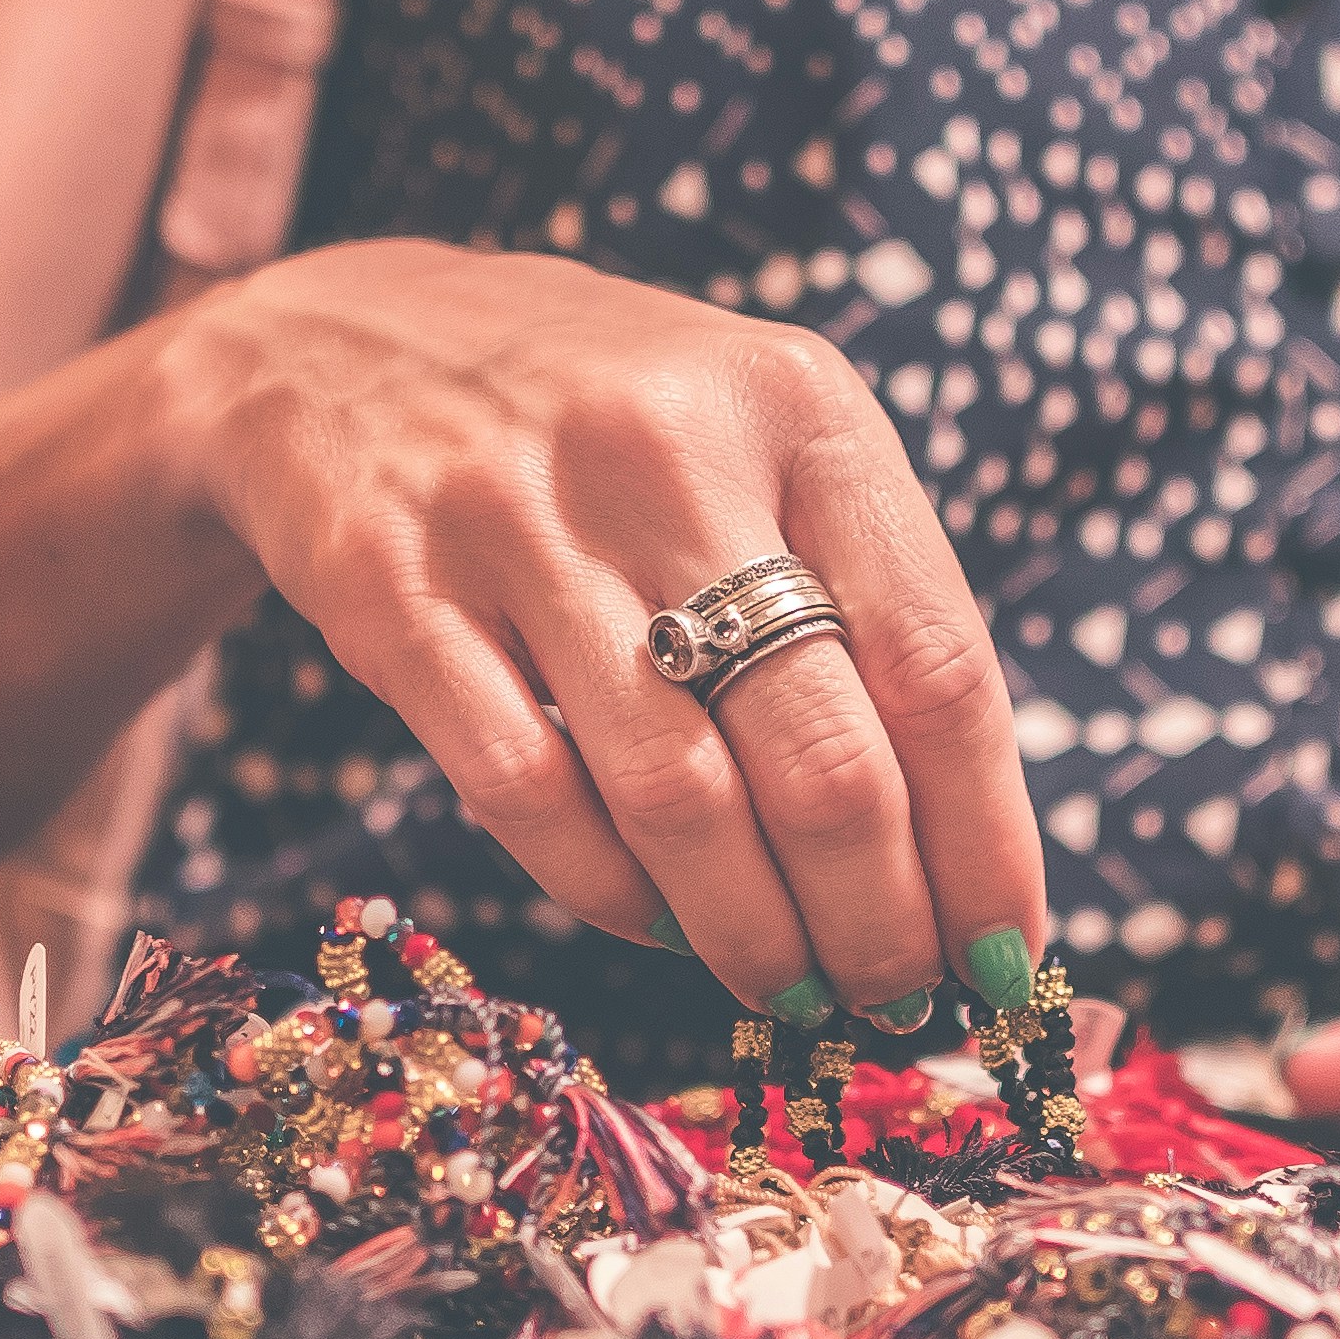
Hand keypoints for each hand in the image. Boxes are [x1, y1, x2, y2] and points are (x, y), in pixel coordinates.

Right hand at [159, 239, 1048, 1029]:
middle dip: (880, 920)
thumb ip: (860, 592)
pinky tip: (660, 925)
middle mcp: (667, 453)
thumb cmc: (605, 423)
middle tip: (897, 999)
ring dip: (754, 935)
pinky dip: (612, 893)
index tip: (1006, 950)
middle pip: (821, 758)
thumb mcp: (757, 436)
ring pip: (680, 802)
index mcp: (797, 405)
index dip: (985, 837)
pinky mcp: (393, 596)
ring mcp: (517, 522)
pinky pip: (530, 798)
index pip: (939, 663)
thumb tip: (957, 845)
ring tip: (792, 990)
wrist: (333, 339)